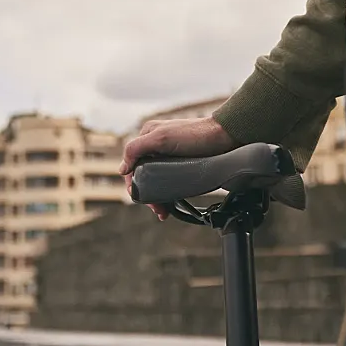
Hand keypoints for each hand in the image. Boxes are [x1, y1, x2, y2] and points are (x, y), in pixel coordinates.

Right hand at [119, 115, 235, 217]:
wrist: (224, 136)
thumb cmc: (195, 135)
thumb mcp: (162, 138)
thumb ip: (137, 149)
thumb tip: (122, 169)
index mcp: (148, 134)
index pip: (131, 162)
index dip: (133, 182)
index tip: (139, 198)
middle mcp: (156, 144)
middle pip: (143, 173)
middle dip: (147, 193)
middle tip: (156, 209)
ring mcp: (168, 154)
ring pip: (155, 179)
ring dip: (156, 197)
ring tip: (163, 211)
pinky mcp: (180, 162)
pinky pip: (168, 180)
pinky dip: (167, 193)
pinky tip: (170, 205)